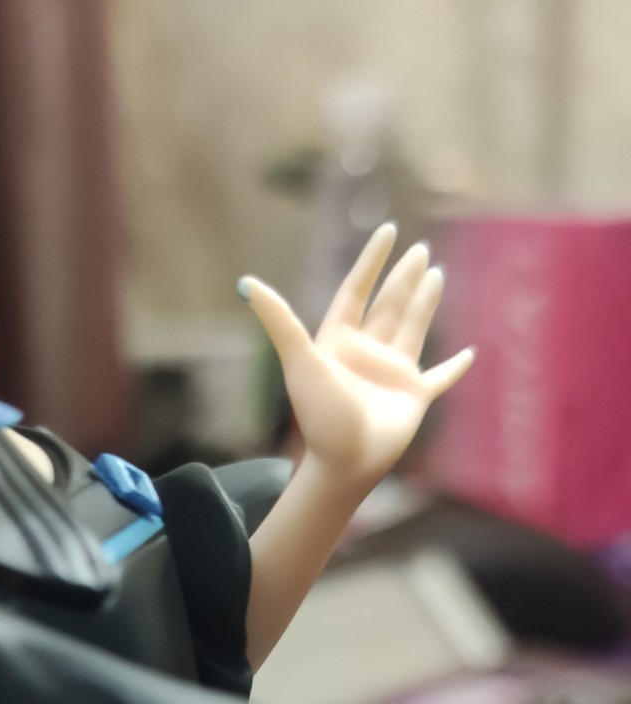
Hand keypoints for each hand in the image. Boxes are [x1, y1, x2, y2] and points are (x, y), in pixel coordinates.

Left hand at [238, 224, 473, 487]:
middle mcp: (367, 353)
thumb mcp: (299, 360)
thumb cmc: (322, 414)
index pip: (356, 291)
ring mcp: (392, 374)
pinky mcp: (415, 396)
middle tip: (420, 249)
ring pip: (413, 328)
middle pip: (388, 305)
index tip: (387, 232)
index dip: (370, 261)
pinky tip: (469, 353)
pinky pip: (440, 377)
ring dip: (424, 303)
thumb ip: (278, 320)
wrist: (346, 460)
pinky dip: (454, 366)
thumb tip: (246, 283)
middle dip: (402, 277)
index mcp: (340, 342)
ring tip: (437, 274)